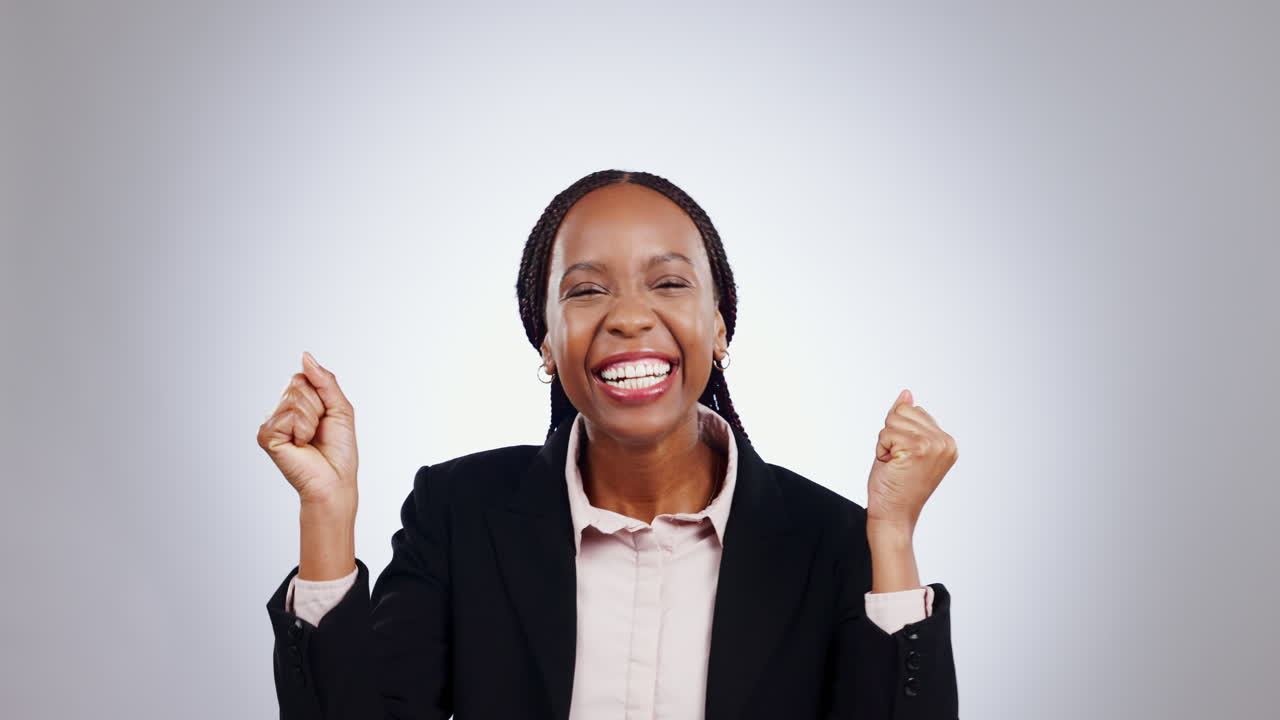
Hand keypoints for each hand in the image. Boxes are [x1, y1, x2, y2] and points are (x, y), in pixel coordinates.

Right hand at [257, 351, 358, 507]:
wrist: (335, 481)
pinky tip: (300, 445)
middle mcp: (280, 411)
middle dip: (318, 407)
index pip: (304, 376)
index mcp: (296, 403)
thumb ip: (324, 380)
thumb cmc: (339, 450)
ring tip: (310, 439)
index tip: (326, 417)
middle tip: (318, 431)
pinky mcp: (266, 436)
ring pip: (295, 399)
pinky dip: (303, 430)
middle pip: (298, 384)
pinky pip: (289, 416)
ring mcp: (271, 423)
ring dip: (312, 420)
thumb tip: (305, 356)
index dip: (323, 395)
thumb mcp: (340, 408)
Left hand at [866, 389, 956, 533]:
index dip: (898, 433)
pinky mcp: (917, 448)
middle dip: (891, 435)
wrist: (893, 516)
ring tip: (895, 465)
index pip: (913, 411)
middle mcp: (945, 442)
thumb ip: (906, 420)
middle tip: (898, 462)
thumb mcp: (902, 446)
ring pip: (892, 421)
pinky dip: (881, 450)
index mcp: (946, 441)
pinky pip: (886, 433)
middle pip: (902, 412)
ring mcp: (933, 444)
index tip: (905, 458)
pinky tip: (891, 467)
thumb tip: (906, 393)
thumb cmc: (896, 485)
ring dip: (885, 443)